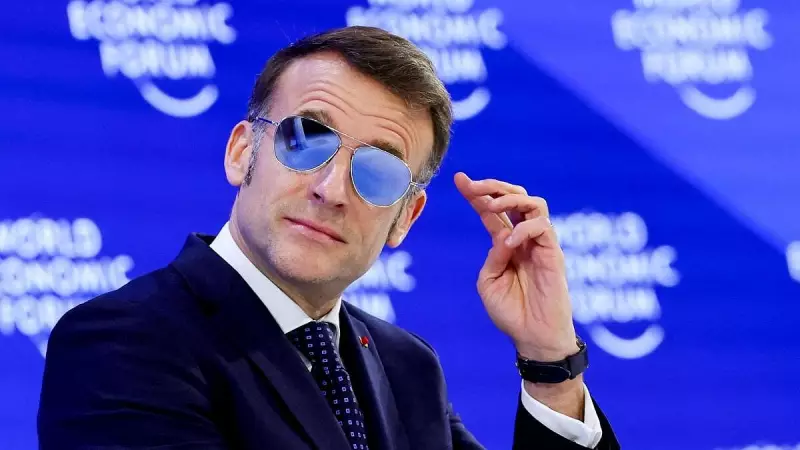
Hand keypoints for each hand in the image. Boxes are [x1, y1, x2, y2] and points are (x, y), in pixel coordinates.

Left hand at [454, 172, 577, 361]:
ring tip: (492, 205)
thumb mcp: (489, 281)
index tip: (459, 179)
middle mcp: (522, 238)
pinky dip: (524, 229)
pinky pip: (542, 227)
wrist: (532, 337)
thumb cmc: (511, 312)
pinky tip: (510, 243)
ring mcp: (539, 243)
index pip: (490, 211)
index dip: (476, 193)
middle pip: (513, 198)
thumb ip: (493, 256)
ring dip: (510, 198)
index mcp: (504, 243)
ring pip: (533, 203)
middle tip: (474, 186)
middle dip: (492, 186)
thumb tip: (502, 236)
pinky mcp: (553, 253)